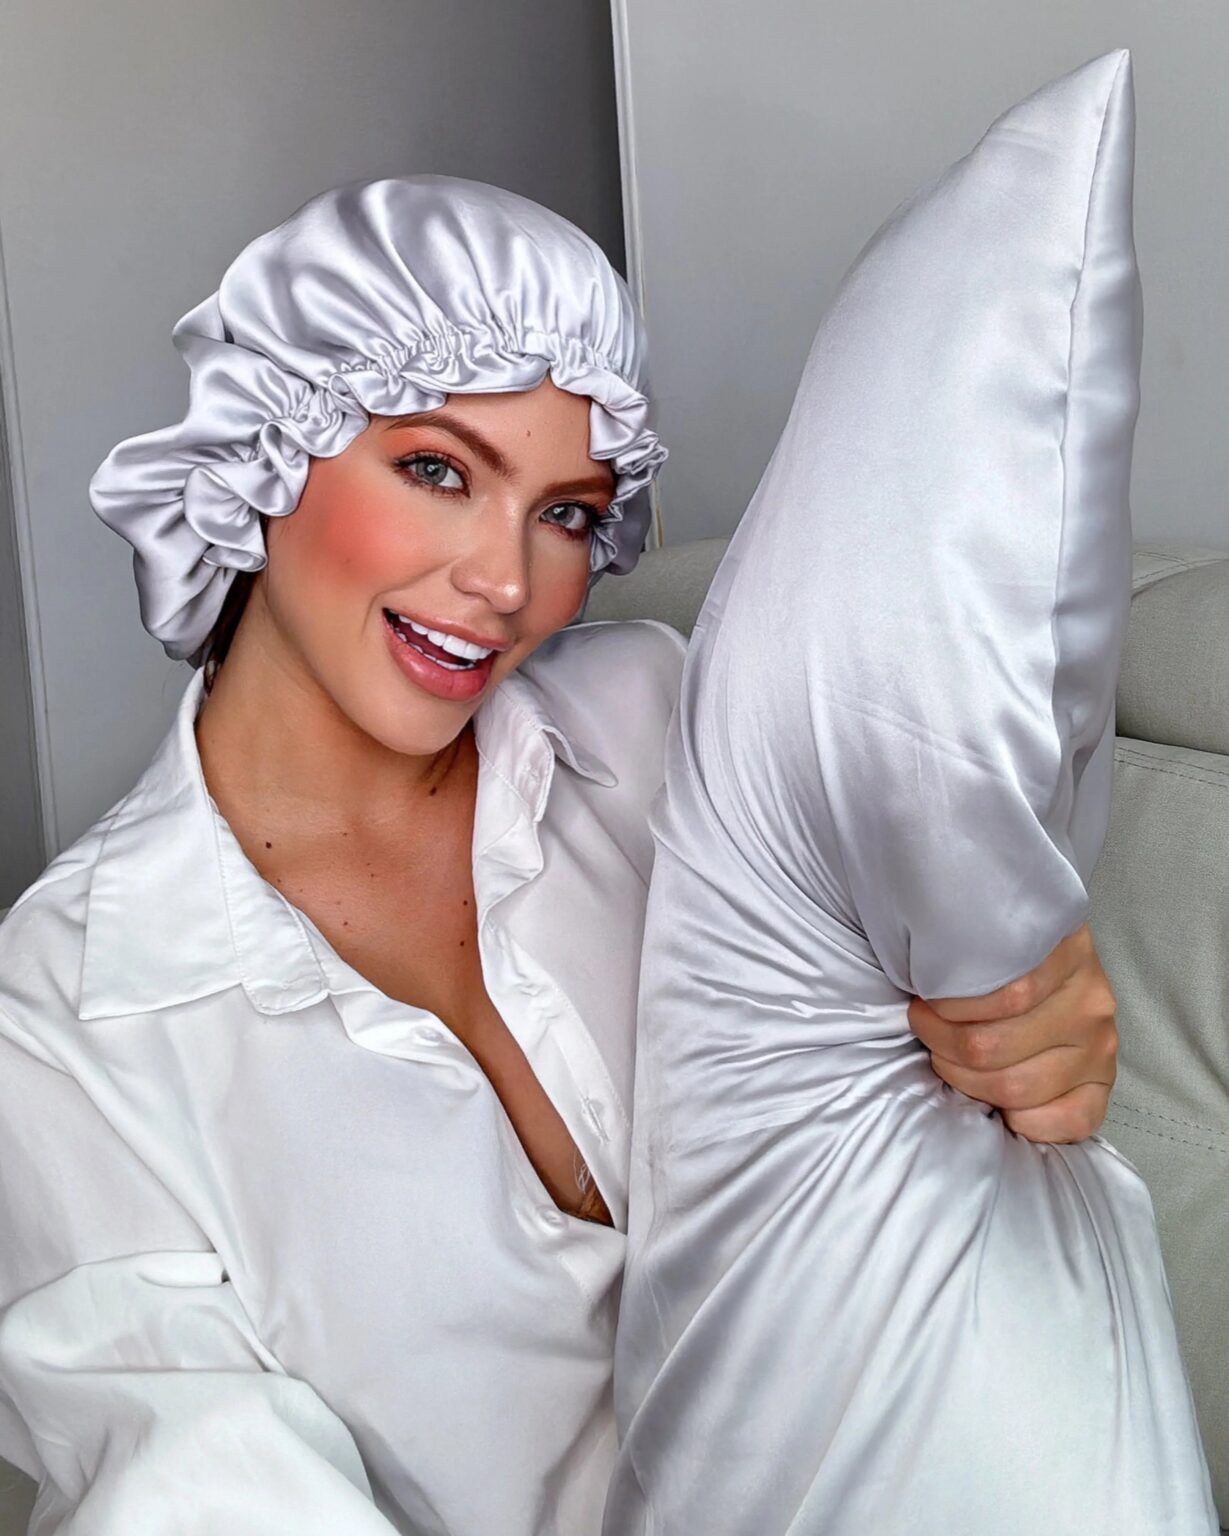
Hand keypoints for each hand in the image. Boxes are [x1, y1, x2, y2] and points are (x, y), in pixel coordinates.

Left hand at [906, 924, 1117, 1143]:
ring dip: (967, 1081)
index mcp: (1065, 951)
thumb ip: (971, 950)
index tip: (925, 1003)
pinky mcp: (1103, 1084)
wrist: (1049, 973)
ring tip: (949, 1059)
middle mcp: (1089, 1000)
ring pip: (1016, 1086)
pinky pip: (1068, 1121)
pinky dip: (1024, 1121)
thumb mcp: (991, 936)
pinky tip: (999, 1103)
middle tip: (927, 1030)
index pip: (1004, 994)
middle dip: (944, 1044)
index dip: (950, 1008)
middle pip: (995, 1045)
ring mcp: (1100, 1045)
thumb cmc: (1003, 957)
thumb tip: (926, 981)